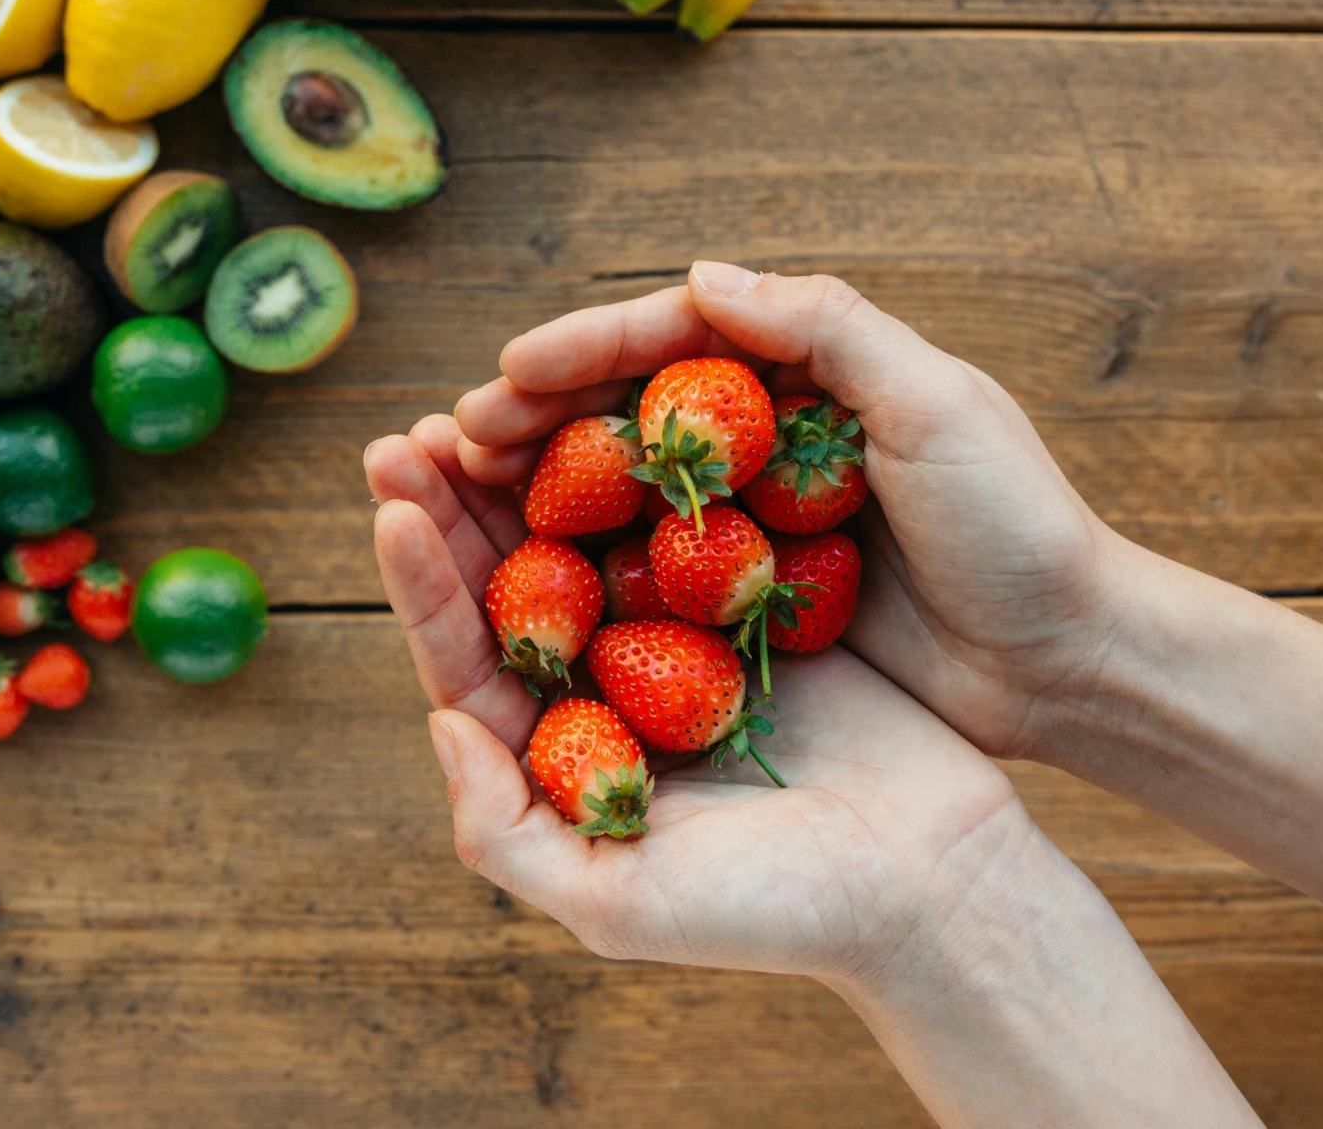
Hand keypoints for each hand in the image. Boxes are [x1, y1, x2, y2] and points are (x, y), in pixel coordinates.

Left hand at [363, 415, 1025, 983]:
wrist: (933, 883)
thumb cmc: (777, 912)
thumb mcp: (617, 902)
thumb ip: (506, 833)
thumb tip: (439, 723)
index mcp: (561, 761)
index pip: (468, 660)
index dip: (422, 586)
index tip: (389, 509)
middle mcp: (605, 696)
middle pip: (509, 586)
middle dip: (454, 510)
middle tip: (407, 437)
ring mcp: (674, 648)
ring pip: (583, 545)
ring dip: (532, 478)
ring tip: (484, 410)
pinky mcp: (745, 611)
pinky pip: (679, 531)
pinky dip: (640, 478)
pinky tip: (607, 419)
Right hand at [449, 263, 1128, 759]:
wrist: (1069, 666)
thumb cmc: (1017, 527)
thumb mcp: (936, 404)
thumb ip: (826, 328)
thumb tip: (699, 270)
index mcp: (811, 372)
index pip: (673, 338)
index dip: (582, 350)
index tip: (506, 376)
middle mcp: (772, 436)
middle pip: (626, 409)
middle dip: (534, 418)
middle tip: (450, 442)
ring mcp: (757, 520)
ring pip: (622, 487)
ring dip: (538, 487)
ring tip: (456, 498)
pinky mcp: (754, 600)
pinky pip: (647, 570)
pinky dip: (580, 564)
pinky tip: (520, 577)